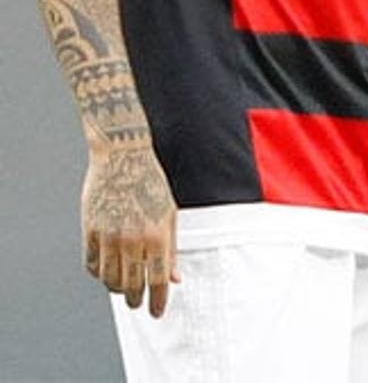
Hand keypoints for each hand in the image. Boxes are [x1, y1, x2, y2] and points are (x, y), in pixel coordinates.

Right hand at [81, 145, 177, 317]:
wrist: (122, 158)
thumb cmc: (152, 184)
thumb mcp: (169, 215)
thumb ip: (171, 249)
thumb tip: (174, 279)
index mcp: (157, 236)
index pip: (158, 280)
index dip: (158, 300)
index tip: (157, 312)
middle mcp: (132, 240)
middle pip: (132, 285)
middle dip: (136, 299)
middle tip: (138, 304)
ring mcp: (109, 236)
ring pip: (109, 279)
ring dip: (117, 289)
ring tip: (123, 290)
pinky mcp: (90, 231)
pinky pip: (92, 264)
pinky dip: (99, 274)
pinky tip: (106, 274)